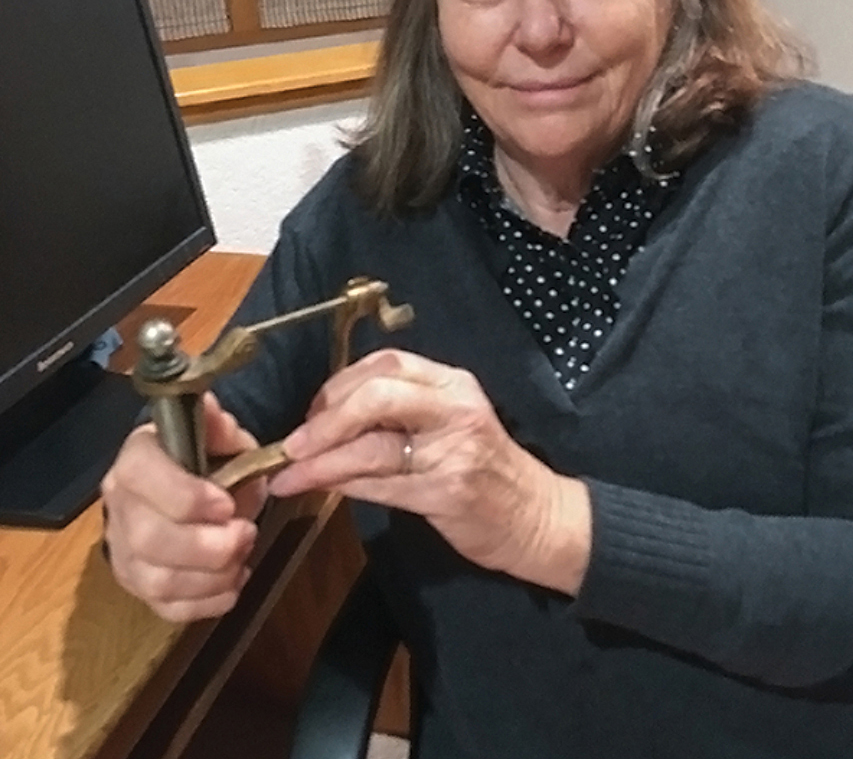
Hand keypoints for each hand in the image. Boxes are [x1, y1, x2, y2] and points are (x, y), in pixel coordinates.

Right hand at [100, 393, 266, 622]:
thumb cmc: (210, 462)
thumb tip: (212, 409)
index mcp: (136, 461)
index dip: (184, 496)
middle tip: (247, 534)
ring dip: (212, 577)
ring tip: (243, 558)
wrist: (197, 493)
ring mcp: (124, 552)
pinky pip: (167, 609)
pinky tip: (233, 584)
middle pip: (147, 539)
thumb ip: (219, 428)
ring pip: (156, 581)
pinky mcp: (140, 586)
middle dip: (207, 546)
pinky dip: (208, 603)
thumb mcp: (222, 438)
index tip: (226, 505)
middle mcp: (119, 508)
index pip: (140, 478)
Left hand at [268, 349, 591, 595]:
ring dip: (321, 461)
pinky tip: (319, 490)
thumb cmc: (486, 469)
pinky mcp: (446, 493)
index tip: (313, 411)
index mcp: (453, 385)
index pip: (387, 363)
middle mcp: (456, 409)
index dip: (339, 384)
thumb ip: (399, 416)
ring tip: (287, 476)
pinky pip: (381, 485)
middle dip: (326, 418)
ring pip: (372, 446)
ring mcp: (454, 451)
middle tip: (294, 444)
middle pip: (378, 393)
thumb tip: (325, 423)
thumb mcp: (449, 426)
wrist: (535, 517)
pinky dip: (342, 486)